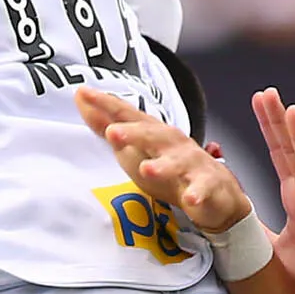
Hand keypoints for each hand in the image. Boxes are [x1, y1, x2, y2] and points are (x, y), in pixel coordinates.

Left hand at [76, 86, 250, 234]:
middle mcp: (172, 143)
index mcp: (153, 132)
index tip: (84, 93)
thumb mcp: (133, 147)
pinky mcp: (207, 186)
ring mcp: (191, 164)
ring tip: (147, 169)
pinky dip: (197, 194)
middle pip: (153, 135)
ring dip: (163, 165)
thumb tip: (80, 99)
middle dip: (134, 133)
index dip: (107, 104)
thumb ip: (108, 125)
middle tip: (113, 133)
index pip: (128, 115)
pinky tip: (190, 200)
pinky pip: (202, 190)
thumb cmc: (169, 166)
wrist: (213, 192)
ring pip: (178, 162)